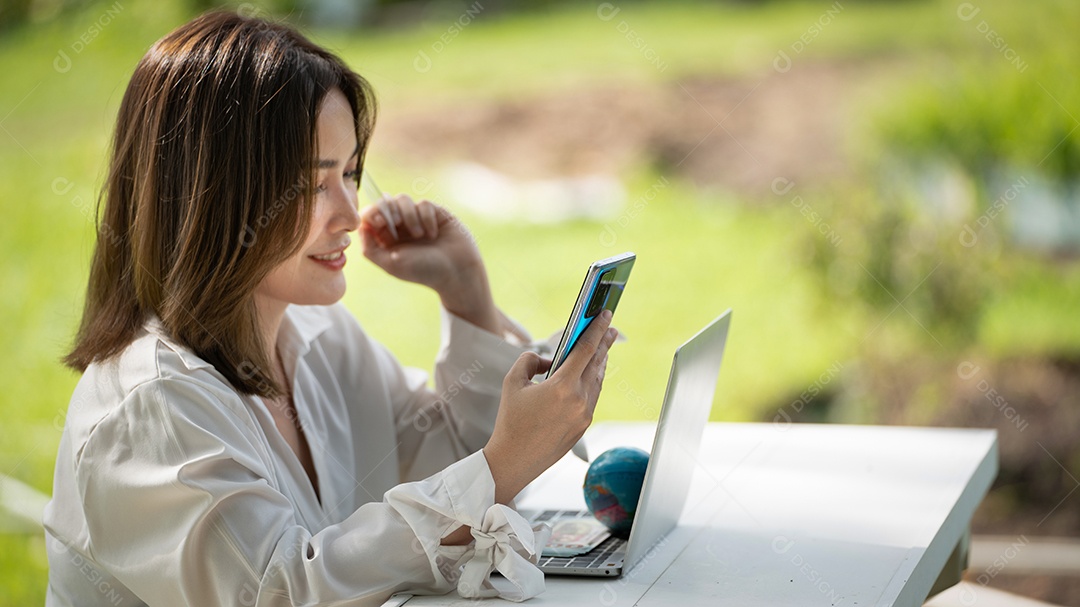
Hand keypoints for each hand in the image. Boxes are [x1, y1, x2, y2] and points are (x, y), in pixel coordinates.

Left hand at [360, 196, 499, 330]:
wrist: (457, 271)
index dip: (372, 213)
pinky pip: (424, 203)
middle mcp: (400, 228)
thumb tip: (361, 226)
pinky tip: (434, 233)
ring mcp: (418, 219)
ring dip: (408, 215)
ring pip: (403, 199)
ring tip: (419, 234)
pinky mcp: (435, 213)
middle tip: (397, 223)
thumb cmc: (424, 271)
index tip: (379, 222)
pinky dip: (426, 217)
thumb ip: (370, 248)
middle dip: (389, 210)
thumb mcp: (391, 264)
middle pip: (385, 203)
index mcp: (387, 239)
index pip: (371, 216)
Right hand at [483, 310, 618, 503]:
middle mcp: (579, 401)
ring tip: (602, 349)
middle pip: (597, 364)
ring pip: (596, 382)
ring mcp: (584, 416)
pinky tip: (589, 376)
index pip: (586, 349)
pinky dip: (592, 382)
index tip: (606, 315)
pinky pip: (591, 398)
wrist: (514, 461)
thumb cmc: (510, 421)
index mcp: (562, 386)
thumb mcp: (512, 382)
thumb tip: (546, 360)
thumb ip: (529, 361)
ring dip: (599, 363)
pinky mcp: (583, 427)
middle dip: (604, 344)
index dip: (597, 329)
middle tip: (611, 328)